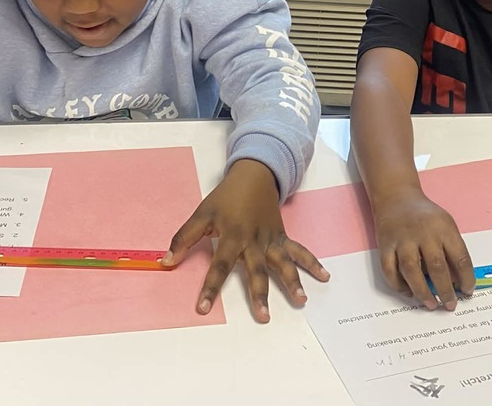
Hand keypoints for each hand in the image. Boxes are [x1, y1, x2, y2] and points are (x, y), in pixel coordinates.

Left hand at [162, 159, 329, 322]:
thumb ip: (184, 237)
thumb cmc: (226, 197)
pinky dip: (312, 262)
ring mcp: (272, 239)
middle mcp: (254, 240)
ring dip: (293, 281)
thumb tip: (167, 261)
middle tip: (263, 316)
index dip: (210, 287)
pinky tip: (324, 276)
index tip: (203, 308)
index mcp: (233, 235)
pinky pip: (299, 250)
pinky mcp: (282, 237)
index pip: (220, 266)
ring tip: (301, 300)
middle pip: (257, 270)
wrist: (254, 175)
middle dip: (260, 293)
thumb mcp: (202, 213)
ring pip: (283, 263)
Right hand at [372, 188, 474, 310]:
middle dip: (445, 290)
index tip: (468, 291)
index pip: (460, 257)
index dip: (466, 278)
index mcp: (443, 227)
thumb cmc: (425, 216)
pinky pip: (389, 270)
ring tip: (431, 304)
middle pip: (436, 267)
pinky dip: (398, 285)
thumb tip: (457, 282)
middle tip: (450, 305)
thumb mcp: (445, 225)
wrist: (396, 197)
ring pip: (411, 270)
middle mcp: (423, 233)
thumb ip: (452, 250)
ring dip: (422, 292)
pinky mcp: (385, 245)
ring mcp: (402, 239)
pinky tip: (408, 292)